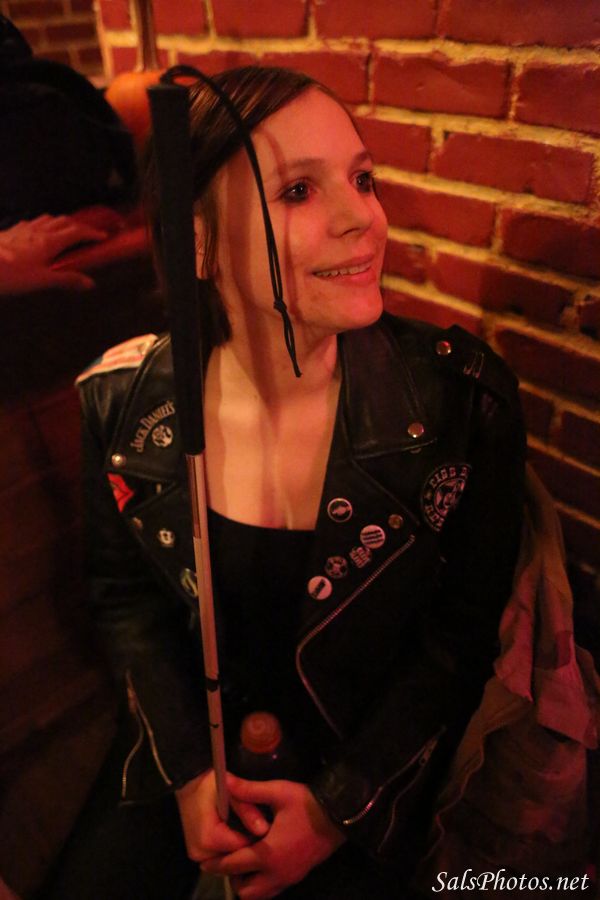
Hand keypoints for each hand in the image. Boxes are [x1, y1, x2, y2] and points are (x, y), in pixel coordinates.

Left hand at [0, 214, 106, 293]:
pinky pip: (33, 222)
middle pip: (65, 221)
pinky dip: (44, 224)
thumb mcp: (42, 280)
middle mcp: (39, 231)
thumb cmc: (11, 274)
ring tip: (68, 230)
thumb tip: (89, 283)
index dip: (92, 233)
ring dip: (62, 222)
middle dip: (80, 225)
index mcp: (50, 241)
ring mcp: (25, 228)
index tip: (103, 236)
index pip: (77, 232)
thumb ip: (67, 279)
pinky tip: (40, 232)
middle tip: (88, 232)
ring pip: (49, 219)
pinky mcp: (13, 231)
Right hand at [175, 769, 269, 863]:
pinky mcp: (197, 854)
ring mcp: (198, 855)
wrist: (189, 783)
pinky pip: (220, 855)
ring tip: (246, 826)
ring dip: (239, 846)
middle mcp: (201, 853)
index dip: (256, 837)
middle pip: (236, 856)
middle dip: (249, 843)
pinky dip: (229, 846)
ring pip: (229, 858)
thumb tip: (264, 829)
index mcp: (209, 839)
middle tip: (258, 825)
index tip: (266, 825)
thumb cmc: (211, 784)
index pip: (243, 848)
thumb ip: (247, 811)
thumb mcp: (231, 793)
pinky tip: (236, 831)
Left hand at [201, 774, 345, 899]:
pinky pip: (273, 891)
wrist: (340, 814)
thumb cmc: (307, 803)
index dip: (216, 864)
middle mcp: (277, 873)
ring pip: (260, 894)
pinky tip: (262, 863)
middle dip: (232, 878)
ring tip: (244, 861)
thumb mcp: (277, 792)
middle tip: (227, 859)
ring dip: (248, 883)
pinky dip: (262, 884)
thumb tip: (224, 780)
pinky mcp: (298, 876)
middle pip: (245, 890)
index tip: (203, 861)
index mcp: (268, 854)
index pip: (233, 865)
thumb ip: (249, 789)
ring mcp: (289, 878)